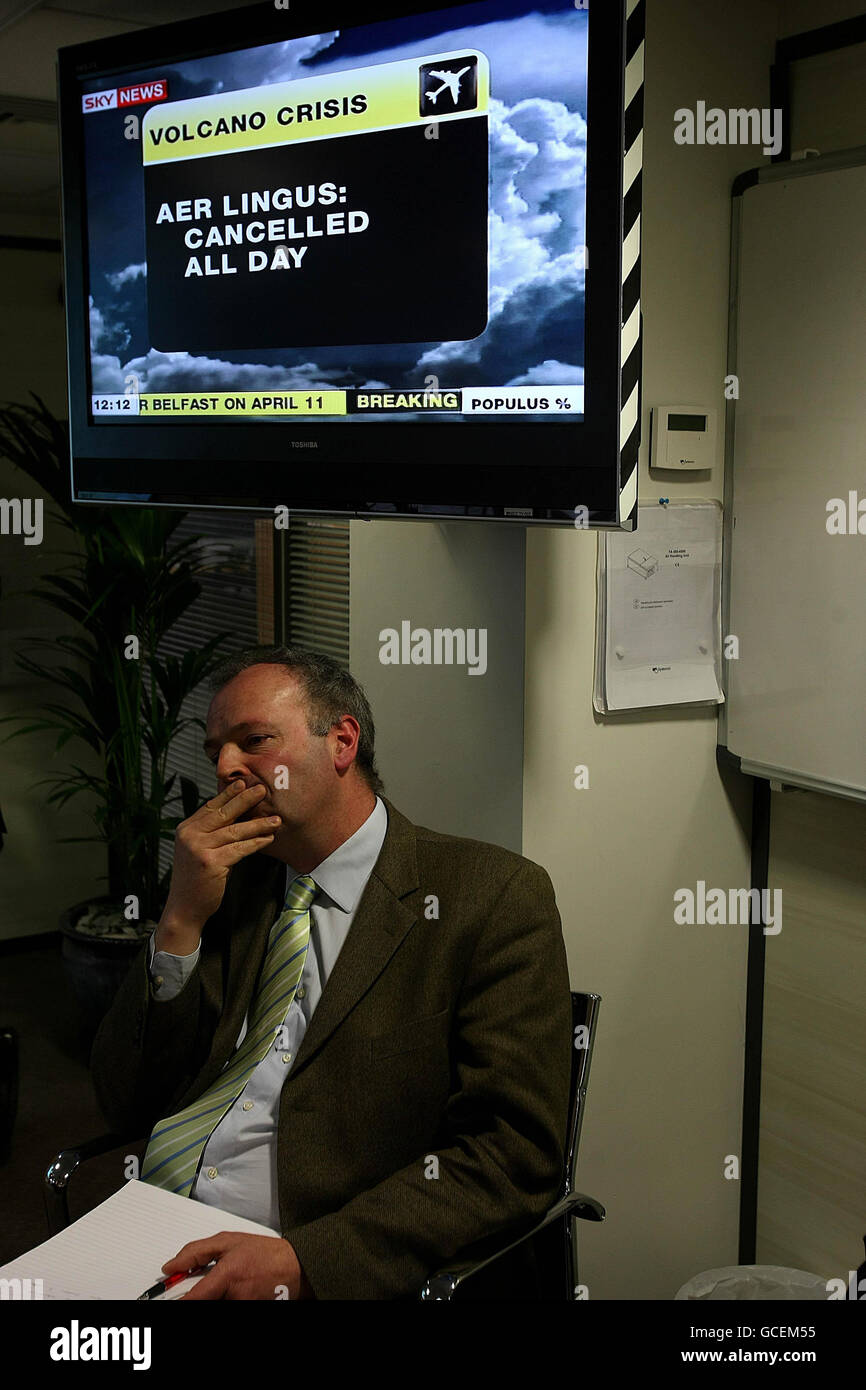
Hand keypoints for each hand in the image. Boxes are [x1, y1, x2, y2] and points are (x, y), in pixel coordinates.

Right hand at [157, 781, 280, 944]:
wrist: (184, 908)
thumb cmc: (195, 879)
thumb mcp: (197, 850)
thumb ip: (211, 832)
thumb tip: (236, 815)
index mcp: (186, 829)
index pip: (211, 806)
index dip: (228, 794)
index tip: (243, 782)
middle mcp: (190, 835)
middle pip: (223, 813)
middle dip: (245, 800)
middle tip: (262, 790)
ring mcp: (199, 849)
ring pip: (235, 831)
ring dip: (258, 824)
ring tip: (275, 819)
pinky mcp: (211, 863)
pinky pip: (239, 849)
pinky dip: (256, 843)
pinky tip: (268, 838)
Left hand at [163, 1232, 312, 1299]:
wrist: (293, 1268)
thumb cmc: (265, 1254)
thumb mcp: (228, 1241)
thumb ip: (195, 1252)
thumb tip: (171, 1266)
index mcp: (226, 1277)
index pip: (192, 1299)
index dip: (178, 1300)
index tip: (165, 1297)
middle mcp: (233, 1298)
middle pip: (202, 1302)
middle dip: (197, 1293)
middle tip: (207, 1280)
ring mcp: (240, 1307)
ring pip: (213, 1304)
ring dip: (211, 1296)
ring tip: (226, 1282)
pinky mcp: (245, 1311)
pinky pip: (224, 1305)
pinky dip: (222, 1298)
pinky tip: (234, 1289)